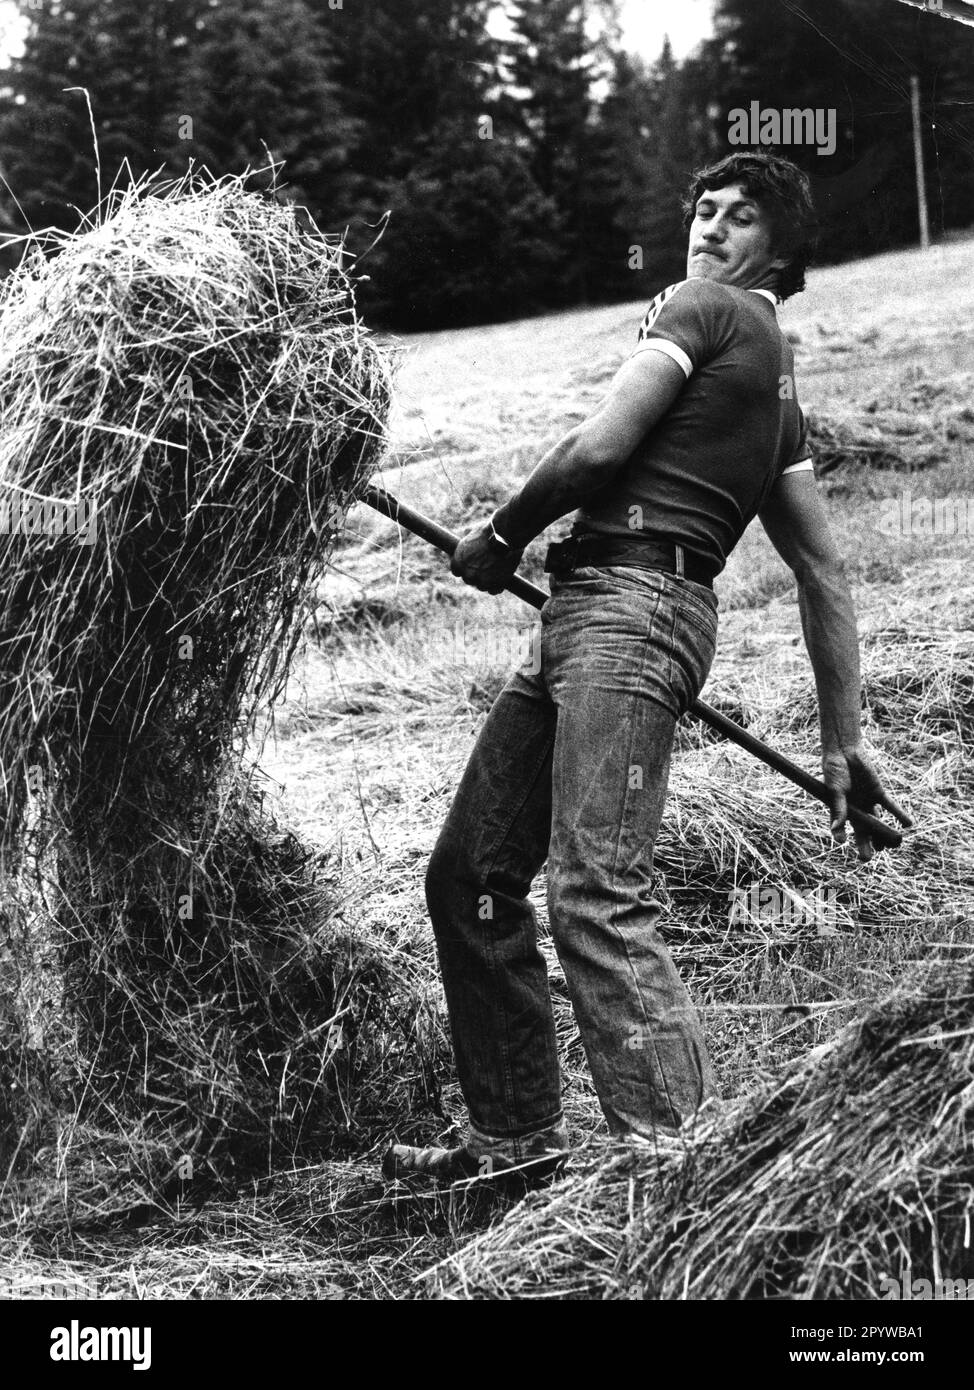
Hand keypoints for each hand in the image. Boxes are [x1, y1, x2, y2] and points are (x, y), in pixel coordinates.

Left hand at [450, 523, 523, 594]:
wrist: (505, 536)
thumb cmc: (489, 532)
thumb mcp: (473, 534)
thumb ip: (468, 543)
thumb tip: (466, 538)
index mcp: (458, 562)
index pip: (456, 571)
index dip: (464, 568)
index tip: (470, 566)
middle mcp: (468, 574)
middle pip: (469, 579)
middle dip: (476, 574)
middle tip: (485, 567)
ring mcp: (481, 581)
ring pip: (482, 586)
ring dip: (487, 581)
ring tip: (495, 572)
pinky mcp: (496, 585)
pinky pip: (494, 590)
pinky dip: (497, 587)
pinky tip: (501, 580)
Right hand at [822, 743, 912, 860]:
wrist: (845, 750)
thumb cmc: (834, 770)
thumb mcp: (835, 790)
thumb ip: (838, 809)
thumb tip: (836, 829)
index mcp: (840, 811)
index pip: (842, 829)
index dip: (841, 835)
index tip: (842, 841)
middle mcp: (855, 810)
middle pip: (862, 832)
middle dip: (865, 846)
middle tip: (866, 858)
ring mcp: (867, 803)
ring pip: (877, 823)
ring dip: (884, 834)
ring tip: (892, 844)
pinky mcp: (878, 793)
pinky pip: (890, 806)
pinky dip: (899, 815)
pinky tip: (908, 824)